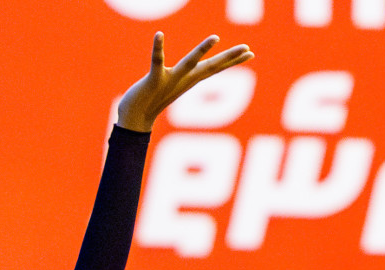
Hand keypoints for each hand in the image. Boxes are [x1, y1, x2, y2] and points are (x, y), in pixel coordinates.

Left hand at [116, 32, 253, 132]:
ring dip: (201, 51)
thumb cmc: (152, 100)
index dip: (232, 60)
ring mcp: (170, 80)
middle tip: (248, 48)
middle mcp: (183, 80)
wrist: (134, 120)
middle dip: (229, 58)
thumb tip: (196, 72)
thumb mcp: (174, 86)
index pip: (215, 68)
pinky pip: (156, 61)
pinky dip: (158, 48)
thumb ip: (184, 77)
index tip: (250, 53)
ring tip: (215, 37)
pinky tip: (159, 34)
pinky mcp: (154, 80)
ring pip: (189, 63)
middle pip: (210, 67)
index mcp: (189, 80)